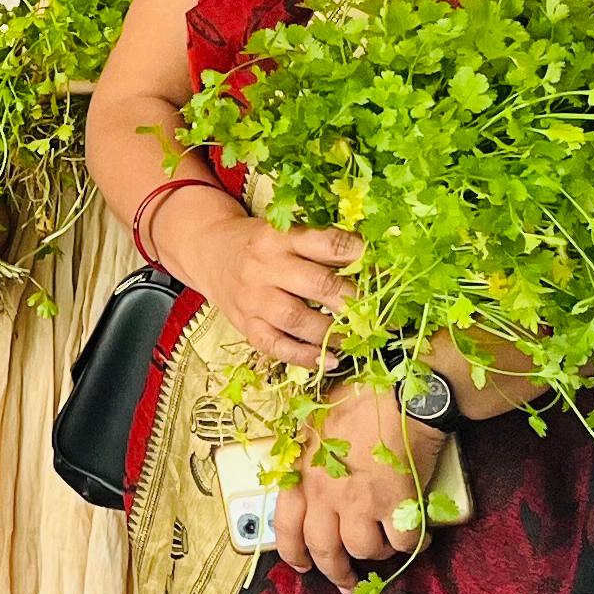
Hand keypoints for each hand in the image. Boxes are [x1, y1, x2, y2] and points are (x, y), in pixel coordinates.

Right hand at [151, 190, 359, 371]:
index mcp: (280, 237)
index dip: (361, 257)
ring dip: (334, 333)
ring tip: (358, 338)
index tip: (386, 270)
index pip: (328, 243)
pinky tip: (329, 360)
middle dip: (355, 302)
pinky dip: (306, 356)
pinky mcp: (246, 324)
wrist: (207, 252)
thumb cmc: (259, 244)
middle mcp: (265, 266)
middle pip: (319, 285)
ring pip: (299, 319)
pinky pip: (276, 346)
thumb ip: (322, 247)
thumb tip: (374, 267)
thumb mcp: (285, 233)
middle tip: (379, 314)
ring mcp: (253, 298)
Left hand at [269, 378, 447, 593]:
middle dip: (336, 572)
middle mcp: (325, 493)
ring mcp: (359, 502)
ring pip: (363, 550)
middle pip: (324, 550)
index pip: (285, 526)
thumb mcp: (317, 426)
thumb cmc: (360, 399)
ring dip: (377, 554)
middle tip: (347, 583)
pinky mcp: (395, 505)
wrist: (402, 393)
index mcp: (302, 474)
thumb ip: (310, 459)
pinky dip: (412, 546)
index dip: (293, 551)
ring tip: (387, 545)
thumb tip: (311, 481)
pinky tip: (418, 536)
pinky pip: (403, 543)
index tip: (302, 564)